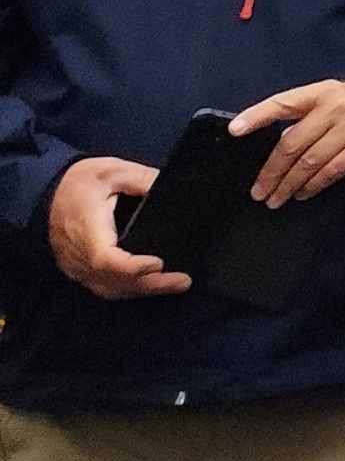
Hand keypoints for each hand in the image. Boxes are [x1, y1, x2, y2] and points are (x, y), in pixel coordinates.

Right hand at [47, 156, 187, 299]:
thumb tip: (169, 187)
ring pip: (110, 289)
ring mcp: (77, 267)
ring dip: (142, 290)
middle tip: (183, 282)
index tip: (158, 263)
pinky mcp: (79, 271)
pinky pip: (104, 287)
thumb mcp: (111, 170)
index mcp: (87, 229)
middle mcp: (79, 256)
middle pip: (113, 281)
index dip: (131, 267)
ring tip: (175, 285)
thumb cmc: (78, 182)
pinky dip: (128, 289)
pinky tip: (150, 286)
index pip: (105, 259)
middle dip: (150, 284)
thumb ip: (141, 179)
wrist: (46, 193)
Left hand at [231, 77, 344, 205]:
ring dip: (289, 184)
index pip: (283, 103)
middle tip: (258, 191)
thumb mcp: (330, 96)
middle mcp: (334, 108)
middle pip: (293, 144)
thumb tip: (276, 146)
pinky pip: (331, 171)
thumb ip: (305, 114)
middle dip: (272, 171)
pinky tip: (302, 193)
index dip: (257, 115)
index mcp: (320, 92)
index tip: (235, 130)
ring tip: (276, 198)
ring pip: (310, 162)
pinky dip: (313, 186)